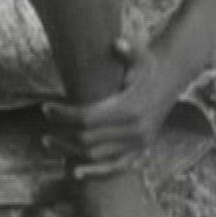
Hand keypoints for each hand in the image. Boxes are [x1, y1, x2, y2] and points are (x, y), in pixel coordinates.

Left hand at [45, 38, 179, 179]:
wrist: (171, 78)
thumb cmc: (147, 64)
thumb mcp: (141, 55)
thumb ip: (129, 51)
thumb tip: (117, 43)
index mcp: (131, 108)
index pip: (87, 118)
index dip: (63, 115)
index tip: (46, 108)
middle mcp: (136, 130)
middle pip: (88, 139)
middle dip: (62, 134)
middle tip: (44, 126)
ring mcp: (139, 143)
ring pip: (98, 156)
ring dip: (70, 152)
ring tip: (49, 143)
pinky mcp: (141, 149)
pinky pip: (117, 167)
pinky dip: (95, 172)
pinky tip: (75, 172)